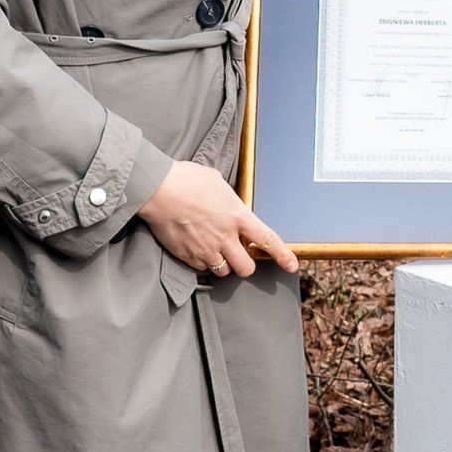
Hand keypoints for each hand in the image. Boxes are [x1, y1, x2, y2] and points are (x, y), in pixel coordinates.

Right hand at [138, 160, 300, 276]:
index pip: (267, 239)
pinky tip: (197, 248)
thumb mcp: (216, 181)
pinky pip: (202, 269)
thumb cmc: (187, 179)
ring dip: (224, 265)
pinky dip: (203, 263)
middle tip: (239, 256)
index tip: (292, 265)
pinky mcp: (187, 256)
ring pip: (224, 272)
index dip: (283, 255)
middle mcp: (225, 237)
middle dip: (246, 264)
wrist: (159, 190)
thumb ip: (227, 197)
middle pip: (246, 267)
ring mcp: (206, 249)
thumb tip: (226, 199)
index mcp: (237, 216)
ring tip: (216, 250)